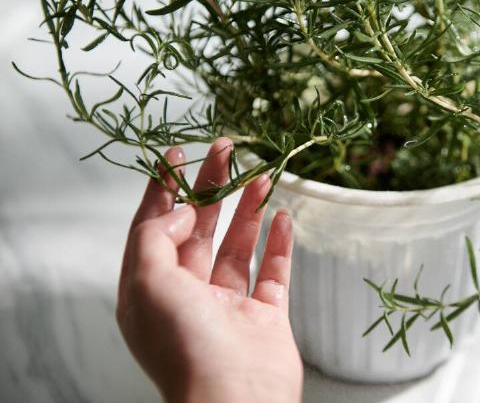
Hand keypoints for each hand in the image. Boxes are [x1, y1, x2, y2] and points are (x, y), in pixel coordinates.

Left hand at [116, 138, 302, 402]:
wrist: (237, 400)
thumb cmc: (185, 348)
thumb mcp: (148, 283)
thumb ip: (156, 236)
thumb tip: (181, 210)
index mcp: (150, 292)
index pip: (153, 228)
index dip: (164, 189)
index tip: (176, 154)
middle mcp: (187, 296)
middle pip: (198, 229)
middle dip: (211, 188)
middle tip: (226, 150)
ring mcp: (227, 307)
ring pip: (236, 247)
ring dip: (248, 210)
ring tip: (262, 174)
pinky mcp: (264, 317)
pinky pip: (272, 272)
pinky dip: (278, 244)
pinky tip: (283, 217)